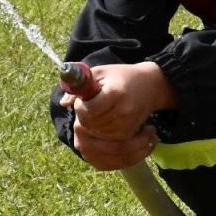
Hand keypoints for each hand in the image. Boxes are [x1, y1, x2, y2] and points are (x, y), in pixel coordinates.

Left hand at [58, 62, 177, 170]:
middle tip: (91, 108)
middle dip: (84, 119)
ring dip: (92, 128)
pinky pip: (106, 143)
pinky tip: (106, 124)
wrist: (150, 86)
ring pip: (96, 137)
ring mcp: (127, 126)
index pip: (87, 111)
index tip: (84, 100)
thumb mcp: (100, 73)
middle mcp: (123, 112)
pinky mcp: (129, 135)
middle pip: (90, 126)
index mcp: (115, 93)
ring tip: (101, 114)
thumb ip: (80, 86)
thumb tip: (64, 104)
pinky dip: (101, 137)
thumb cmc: (121, 77)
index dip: (80, 107)